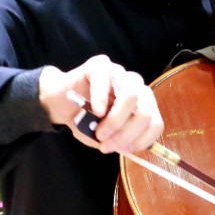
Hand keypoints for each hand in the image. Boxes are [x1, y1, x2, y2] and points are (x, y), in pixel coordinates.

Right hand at [37, 55, 163, 154]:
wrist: (58, 104)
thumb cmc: (84, 119)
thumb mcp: (104, 137)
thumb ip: (118, 141)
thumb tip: (126, 147)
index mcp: (142, 105)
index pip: (155, 122)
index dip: (142, 139)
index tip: (124, 150)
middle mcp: (135, 88)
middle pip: (145, 111)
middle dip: (127, 133)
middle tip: (106, 145)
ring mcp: (119, 74)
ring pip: (131, 96)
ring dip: (116, 120)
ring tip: (99, 132)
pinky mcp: (100, 65)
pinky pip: (106, 80)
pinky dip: (101, 99)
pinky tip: (96, 112)